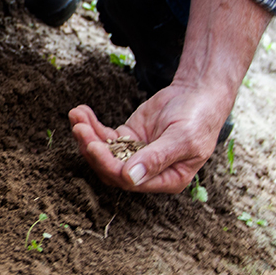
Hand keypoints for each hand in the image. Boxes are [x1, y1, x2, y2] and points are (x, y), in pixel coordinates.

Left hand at [68, 81, 232, 192]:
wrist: (199, 93)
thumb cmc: (198, 118)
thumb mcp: (183, 138)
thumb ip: (157, 158)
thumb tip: (130, 178)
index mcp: (166, 180)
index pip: (129, 180)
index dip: (108, 165)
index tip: (94, 146)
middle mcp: (148, 172)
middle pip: (110, 168)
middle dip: (92, 148)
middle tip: (79, 128)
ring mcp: (135, 155)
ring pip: (104, 152)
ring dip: (87, 136)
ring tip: (76, 116)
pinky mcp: (127, 138)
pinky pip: (104, 136)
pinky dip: (91, 125)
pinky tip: (81, 111)